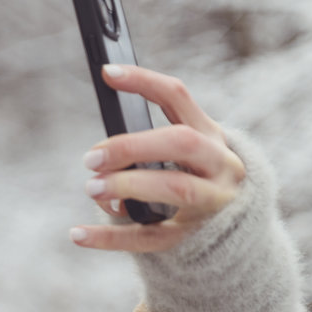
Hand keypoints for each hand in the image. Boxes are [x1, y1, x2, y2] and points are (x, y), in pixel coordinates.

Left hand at [70, 63, 245, 253]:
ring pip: (176, 187)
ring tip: (91, 188)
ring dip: (128, 185)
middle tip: (90, 158)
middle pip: (182, 142)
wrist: (234, 237)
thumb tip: (99, 156)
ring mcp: (213, 203)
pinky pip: (151, 237)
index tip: (107, 73)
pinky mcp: (194, 239)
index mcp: (212, 137)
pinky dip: (110, 236)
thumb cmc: (195, 184)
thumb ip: (148, 148)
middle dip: (132, 145)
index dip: (144, 82)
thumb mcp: (185, 157)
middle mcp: (221, 166)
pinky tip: (77, 233)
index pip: (179, 98)